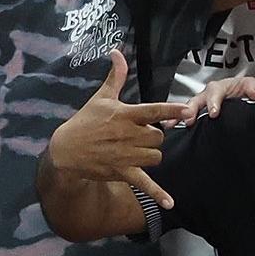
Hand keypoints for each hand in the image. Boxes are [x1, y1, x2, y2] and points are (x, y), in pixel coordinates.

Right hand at [46, 50, 190, 206]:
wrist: (66, 150)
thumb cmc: (85, 121)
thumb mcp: (100, 98)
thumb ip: (116, 77)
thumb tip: (117, 52)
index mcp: (124, 115)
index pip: (153, 110)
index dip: (172, 110)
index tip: (188, 109)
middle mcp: (127, 135)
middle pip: (159, 136)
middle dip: (155, 136)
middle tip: (141, 135)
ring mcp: (125, 155)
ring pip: (156, 156)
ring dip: (152, 153)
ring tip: (138, 150)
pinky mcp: (122, 172)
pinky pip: (145, 183)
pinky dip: (158, 194)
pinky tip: (170, 203)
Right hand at [178, 75, 254, 126]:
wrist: (240, 99)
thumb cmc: (241, 91)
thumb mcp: (249, 86)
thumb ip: (252, 87)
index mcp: (218, 88)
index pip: (215, 93)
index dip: (213, 102)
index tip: (214, 113)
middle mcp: (206, 96)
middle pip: (195, 101)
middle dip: (190, 110)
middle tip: (188, 120)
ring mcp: (199, 106)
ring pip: (187, 110)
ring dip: (178, 117)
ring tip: (171, 124)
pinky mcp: (197, 116)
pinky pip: (185, 118)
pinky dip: (177, 123)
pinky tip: (172, 130)